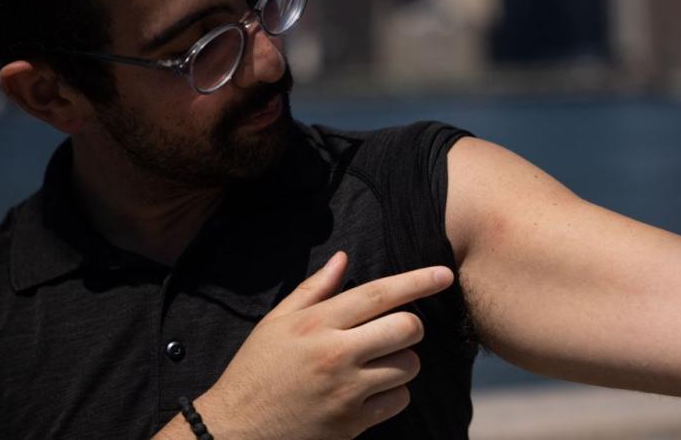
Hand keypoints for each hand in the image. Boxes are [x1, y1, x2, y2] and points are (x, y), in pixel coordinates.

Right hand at [195, 252, 453, 439]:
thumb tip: (343, 258)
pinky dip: (394, 392)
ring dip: (403, 360)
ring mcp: (346, 390)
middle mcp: (335, 353)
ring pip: (408, 364)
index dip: (417, 281)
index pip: (378, 294)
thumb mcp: (276, 323)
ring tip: (378, 362)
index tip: (444, 274)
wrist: (236, 430)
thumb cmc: (256, 371)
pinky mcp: (352, 422)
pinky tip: (371, 389)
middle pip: (406, 327)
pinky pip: (399, 399)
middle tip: (396, 330)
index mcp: (316, 324)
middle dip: (411, 325)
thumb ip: (314, 290)